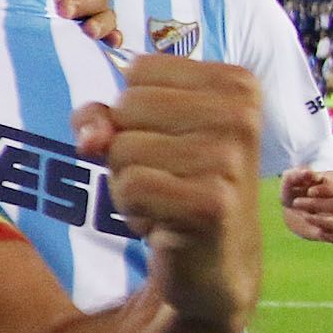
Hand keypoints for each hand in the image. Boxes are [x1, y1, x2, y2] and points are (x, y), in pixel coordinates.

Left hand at [71, 53, 262, 332]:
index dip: (132, 110)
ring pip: (123, 148)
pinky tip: (164, 221)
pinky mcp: (212, 204)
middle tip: (166, 176)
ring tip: (166, 198)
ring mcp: (231, 160)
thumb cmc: (174, 181)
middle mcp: (241, 115)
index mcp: (236, 83)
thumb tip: (91, 140)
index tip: (169, 141)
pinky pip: (131, 187)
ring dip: (128, 182)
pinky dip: (132, 208)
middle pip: (128, 106)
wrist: (215, 261)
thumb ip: (100, 115)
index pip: (139, 70)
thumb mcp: (135, 132)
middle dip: (126, 147)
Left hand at [278, 167, 332, 245]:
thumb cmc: (294, 189)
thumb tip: (307, 173)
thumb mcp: (290, 181)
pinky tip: (320, 233)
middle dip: (315, 204)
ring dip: (323, 221)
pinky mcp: (331, 233)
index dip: (326, 190)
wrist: (291, 207)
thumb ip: (296, 175)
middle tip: (296, 202)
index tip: (309, 191)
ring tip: (305, 217)